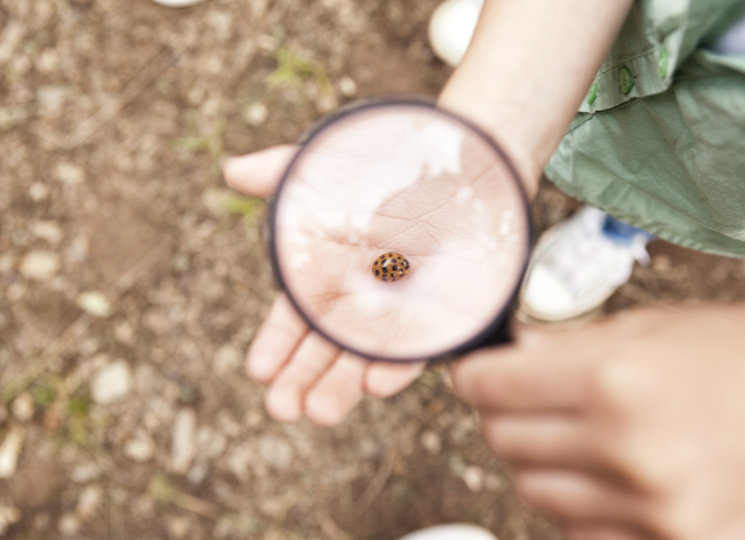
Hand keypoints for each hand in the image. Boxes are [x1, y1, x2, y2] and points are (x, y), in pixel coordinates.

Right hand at [224, 148, 424, 424]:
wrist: (459, 162)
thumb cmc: (388, 165)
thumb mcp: (328, 169)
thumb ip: (281, 173)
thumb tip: (230, 170)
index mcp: (326, 275)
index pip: (294, 320)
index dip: (276, 345)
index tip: (258, 370)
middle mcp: (358, 301)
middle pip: (324, 350)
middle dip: (302, 381)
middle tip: (283, 410)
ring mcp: (397, 312)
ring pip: (365, 358)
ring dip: (343, 387)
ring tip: (321, 413)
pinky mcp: (438, 315)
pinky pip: (417, 346)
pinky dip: (398, 366)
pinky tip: (379, 384)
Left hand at [451, 305, 744, 539]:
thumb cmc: (735, 355)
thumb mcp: (648, 328)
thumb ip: (565, 346)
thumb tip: (505, 354)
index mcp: (612, 377)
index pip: (491, 386)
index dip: (472, 376)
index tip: (473, 373)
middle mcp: (625, 447)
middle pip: (502, 440)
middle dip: (501, 414)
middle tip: (523, 398)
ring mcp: (649, 507)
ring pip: (531, 490)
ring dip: (536, 460)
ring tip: (572, 435)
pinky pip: (577, 531)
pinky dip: (576, 503)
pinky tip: (606, 473)